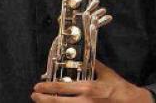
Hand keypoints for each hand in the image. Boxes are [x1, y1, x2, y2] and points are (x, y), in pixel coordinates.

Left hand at [31, 61, 153, 101]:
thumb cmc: (120, 89)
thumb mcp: (107, 74)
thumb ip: (94, 65)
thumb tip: (85, 57)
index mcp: (88, 89)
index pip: (63, 88)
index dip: (48, 88)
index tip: (38, 86)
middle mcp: (85, 102)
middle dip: (43, 100)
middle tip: (35, 96)